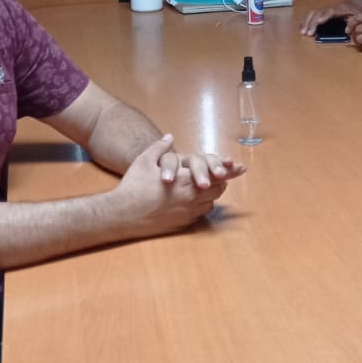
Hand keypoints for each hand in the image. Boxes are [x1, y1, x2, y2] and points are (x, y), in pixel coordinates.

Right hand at [112, 136, 232, 237]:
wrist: (121, 214)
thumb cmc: (132, 186)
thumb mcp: (144, 161)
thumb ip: (159, 148)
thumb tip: (169, 137)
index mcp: (184, 181)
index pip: (215, 174)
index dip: (228, 170)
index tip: (239, 167)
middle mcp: (190, 199)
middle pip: (217, 190)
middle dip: (219, 181)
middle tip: (219, 175)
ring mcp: (186, 214)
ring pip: (210, 204)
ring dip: (210, 195)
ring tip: (205, 187)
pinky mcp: (181, 225)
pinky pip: (199, 215)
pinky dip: (200, 206)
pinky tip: (193, 200)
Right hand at [300, 1, 358, 34]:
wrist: (355, 3)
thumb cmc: (356, 11)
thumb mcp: (358, 16)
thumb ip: (353, 23)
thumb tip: (346, 30)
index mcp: (340, 9)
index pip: (330, 11)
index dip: (324, 16)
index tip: (319, 21)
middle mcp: (330, 8)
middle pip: (318, 13)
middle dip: (312, 23)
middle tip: (308, 34)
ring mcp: (325, 10)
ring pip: (313, 13)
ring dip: (307, 22)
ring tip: (303, 32)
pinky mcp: (322, 13)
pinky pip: (311, 15)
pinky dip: (306, 21)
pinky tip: (302, 28)